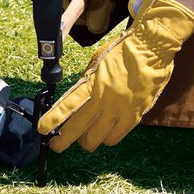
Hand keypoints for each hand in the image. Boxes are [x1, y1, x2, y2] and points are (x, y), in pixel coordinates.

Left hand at [37, 0, 193, 151]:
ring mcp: (118, 110)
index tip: (42, 129)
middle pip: (77, 129)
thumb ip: (86, 81)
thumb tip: (76, 98)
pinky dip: (106, 139)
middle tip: (57, 145)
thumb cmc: (123, 51)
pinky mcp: (133, 116)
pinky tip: (105, 134)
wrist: (151, 49)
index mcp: (91, 83)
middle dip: (62, 141)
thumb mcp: (97, 61)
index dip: (52, 120)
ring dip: (86, 141)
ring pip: (94, 139)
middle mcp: (103, 99)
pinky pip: (114, 138)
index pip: (67, 106)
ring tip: (84, 138)